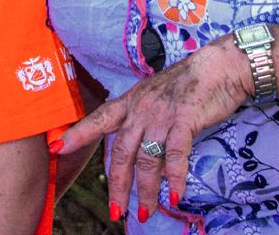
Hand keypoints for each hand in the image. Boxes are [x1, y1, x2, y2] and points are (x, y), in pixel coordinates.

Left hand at [53, 39, 251, 221]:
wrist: (221, 65)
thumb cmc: (191, 83)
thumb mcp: (158, 96)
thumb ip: (146, 122)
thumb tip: (143, 155)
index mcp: (132, 101)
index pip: (100, 119)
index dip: (78, 134)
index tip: (56, 147)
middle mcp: (142, 108)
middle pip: (121, 151)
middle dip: (117, 184)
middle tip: (116, 210)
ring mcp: (162, 114)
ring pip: (146, 159)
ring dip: (146, 190)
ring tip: (146, 212)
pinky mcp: (185, 119)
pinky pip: (175, 154)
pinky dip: (175, 177)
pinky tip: (176, 195)